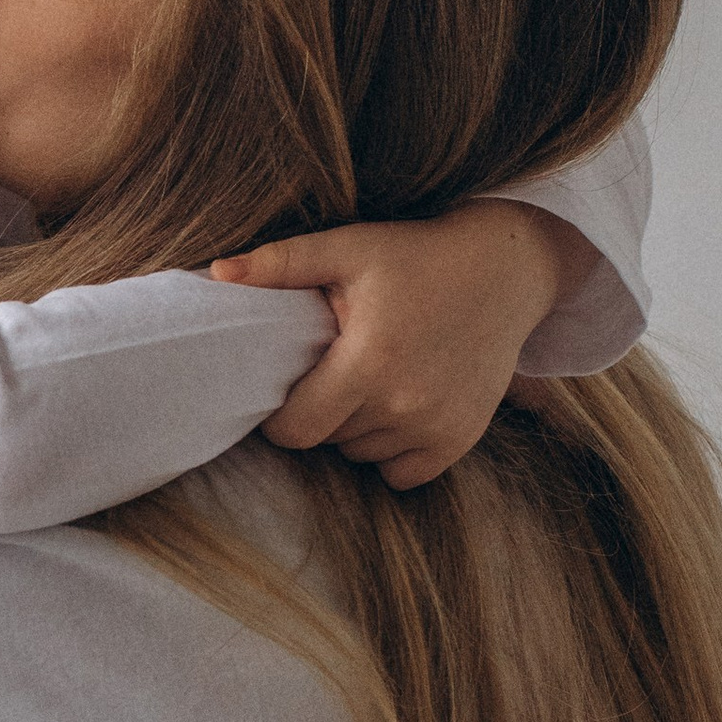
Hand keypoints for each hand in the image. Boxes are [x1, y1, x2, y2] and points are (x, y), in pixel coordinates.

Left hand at [213, 201, 576, 490]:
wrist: (505, 269)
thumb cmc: (416, 254)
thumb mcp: (348, 247)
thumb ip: (281, 264)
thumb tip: (216, 273)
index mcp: (368, 361)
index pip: (295, 429)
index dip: (279, 416)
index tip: (287, 389)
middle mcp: (404, 404)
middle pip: (327, 441)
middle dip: (320, 412)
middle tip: (335, 370)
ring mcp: (436, 427)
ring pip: (361, 455)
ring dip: (356, 429)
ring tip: (371, 380)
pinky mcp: (460, 440)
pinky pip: (401, 474)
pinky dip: (392, 451)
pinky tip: (398, 407)